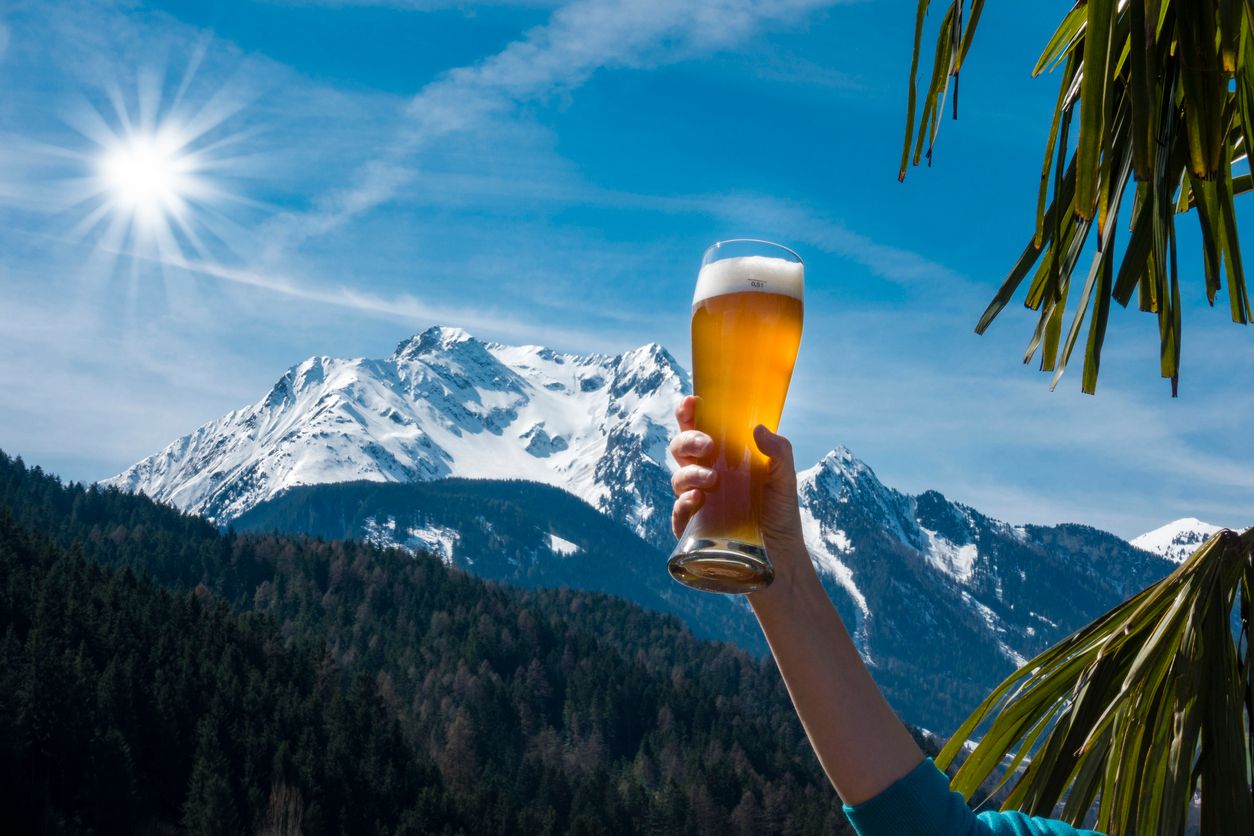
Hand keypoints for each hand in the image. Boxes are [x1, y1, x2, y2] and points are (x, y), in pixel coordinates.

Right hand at [668, 395, 814, 593]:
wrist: (780, 557)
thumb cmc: (780, 514)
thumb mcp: (785, 478)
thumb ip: (779, 451)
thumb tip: (758, 429)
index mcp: (722, 457)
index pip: (697, 428)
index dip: (688, 413)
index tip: (692, 401)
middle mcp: (705, 475)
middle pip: (680, 449)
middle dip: (688, 440)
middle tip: (708, 444)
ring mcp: (696, 501)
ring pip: (678, 478)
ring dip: (690, 473)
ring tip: (712, 480)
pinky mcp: (692, 528)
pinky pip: (677, 512)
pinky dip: (683, 503)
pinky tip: (697, 500)